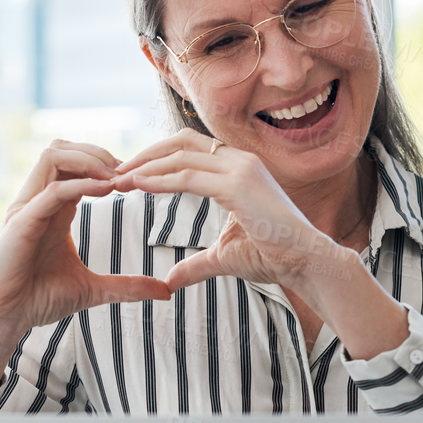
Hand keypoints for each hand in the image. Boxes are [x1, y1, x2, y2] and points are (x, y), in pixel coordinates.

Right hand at [0, 139, 172, 335]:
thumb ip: (128, 286)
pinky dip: (80, 185)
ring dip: (89, 159)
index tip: (137, 180)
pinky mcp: (21, 221)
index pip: (77, 166)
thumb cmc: (37, 301)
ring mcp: (28, 207)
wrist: (2, 320)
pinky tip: (106, 191)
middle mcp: (39, 201)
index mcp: (54, 210)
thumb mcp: (93, 290)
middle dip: (99, 153)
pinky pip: (51, 189)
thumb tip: (166, 292)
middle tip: (129, 172)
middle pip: (64, 149)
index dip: (108, 166)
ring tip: (117, 177)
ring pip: (53, 155)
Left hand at [111, 129, 351, 291]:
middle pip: (181, 143)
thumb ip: (196, 263)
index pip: (189, 151)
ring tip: (118, 180)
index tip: (130, 176)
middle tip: (115, 172)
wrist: (307, 263)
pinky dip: (159, 180)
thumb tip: (170, 279)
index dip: (157, 159)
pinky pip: (188, 177)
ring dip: (145, 166)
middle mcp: (240, 160)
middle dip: (145, 155)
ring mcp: (241, 168)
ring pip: (181, 155)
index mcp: (239, 169)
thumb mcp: (225, 256)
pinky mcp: (238, 185)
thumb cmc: (275, 257)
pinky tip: (137, 186)